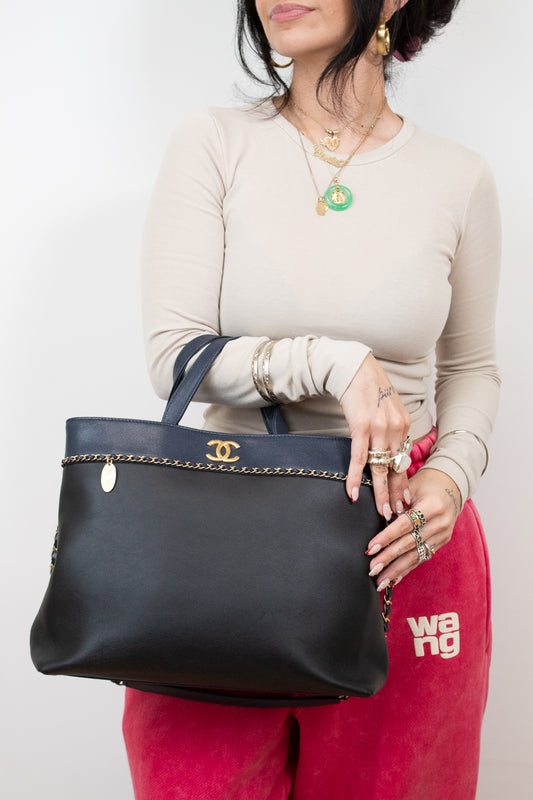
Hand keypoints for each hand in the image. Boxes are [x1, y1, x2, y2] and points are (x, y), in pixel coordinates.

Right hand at [339, 353, 410, 517]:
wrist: (355, 369)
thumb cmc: (369, 389)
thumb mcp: (388, 409)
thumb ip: (391, 430)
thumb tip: (389, 452)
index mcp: (403, 426)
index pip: (403, 462)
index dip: (403, 484)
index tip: (405, 503)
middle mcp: (395, 430)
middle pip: (395, 469)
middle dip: (395, 495)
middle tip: (396, 516)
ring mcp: (379, 429)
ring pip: (379, 469)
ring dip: (379, 493)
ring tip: (380, 512)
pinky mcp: (361, 427)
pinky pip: (358, 459)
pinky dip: (356, 478)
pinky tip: (353, 493)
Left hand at [366, 469, 460, 590]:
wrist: (451, 487)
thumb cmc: (426, 484)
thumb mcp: (411, 486)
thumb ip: (396, 501)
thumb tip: (378, 521)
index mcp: (432, 506)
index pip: (405, 524)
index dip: (386, 537)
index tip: (370, 549)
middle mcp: (440, 523)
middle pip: (410, 543)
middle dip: (389, 558)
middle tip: (372, 570)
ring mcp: (443, 535)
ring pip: (416, 555)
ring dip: (396, 570)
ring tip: (380, 582)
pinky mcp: (441, 542)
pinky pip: (421, 557)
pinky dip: (406, 569)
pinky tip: (394, 579)